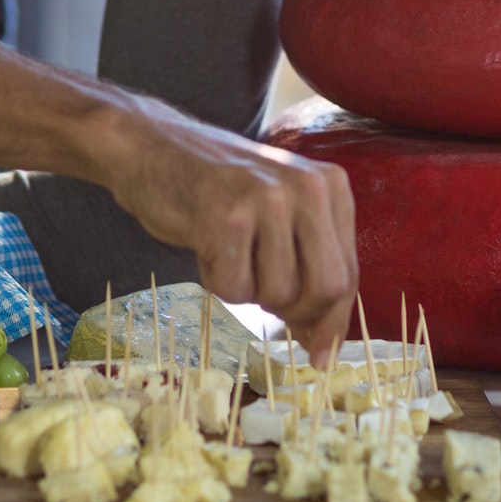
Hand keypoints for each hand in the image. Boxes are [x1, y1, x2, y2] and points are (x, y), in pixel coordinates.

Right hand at [104, 104, 358, 366]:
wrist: (152, 147)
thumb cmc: (217, 191)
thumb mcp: (281, 214)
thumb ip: (310, 267)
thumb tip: (324, 348)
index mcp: (330, 185)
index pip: (348, 273)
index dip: (333, 321)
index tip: (320, 354)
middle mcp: (308, 187)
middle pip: (325, 290)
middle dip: (296, 315)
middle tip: (262, 298)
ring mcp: (268, 199)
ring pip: (278, 294)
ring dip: (246, 289)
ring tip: (227, 249)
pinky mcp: (228, 216)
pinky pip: (234, 288)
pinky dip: (215, 280)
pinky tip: (204, 242)